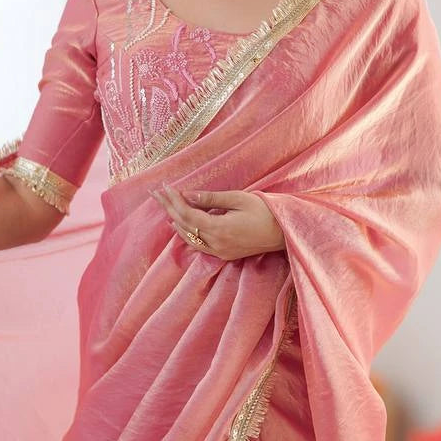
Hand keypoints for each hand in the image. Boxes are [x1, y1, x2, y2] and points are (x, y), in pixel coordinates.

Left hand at [149, 184, 285, 260]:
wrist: (285, 233)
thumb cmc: (266, 211)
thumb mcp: (239, 199)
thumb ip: (211, 199)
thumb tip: (188, 195)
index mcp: (219, 229)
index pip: (187, 214)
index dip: (173, 200)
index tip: (164, 187)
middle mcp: (216, 243)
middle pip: (184, 225)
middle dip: (169, 208)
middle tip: (156, 193)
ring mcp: (220, 251)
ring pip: (189, 237)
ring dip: (175, 221)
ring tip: (164, 206)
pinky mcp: (225, 254)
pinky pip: (198, 244)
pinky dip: (186, 233)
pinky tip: (180, 225)